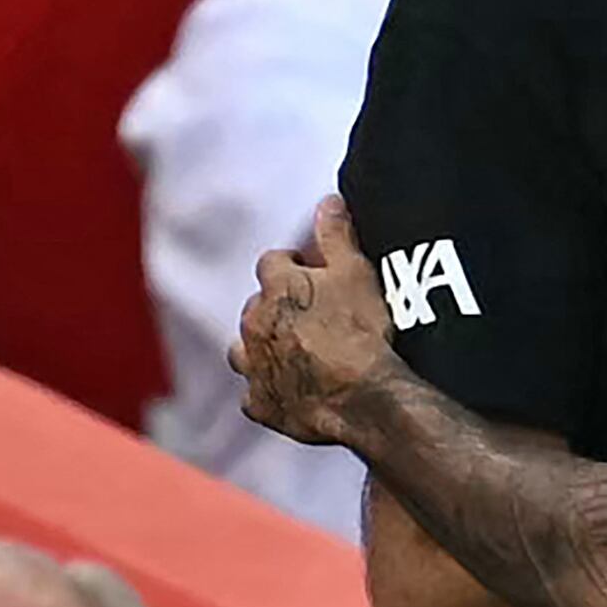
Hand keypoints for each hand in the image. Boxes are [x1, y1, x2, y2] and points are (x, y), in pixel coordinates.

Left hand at [233, 196, 399, 445]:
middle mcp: (255, 323)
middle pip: (254, 306)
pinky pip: (253, 396)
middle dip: (274, 308)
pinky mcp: (261, 405)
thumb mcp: (357, 272)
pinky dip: (266, 391)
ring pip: (241, 351)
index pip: (271, 262)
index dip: (291, 266)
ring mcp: (254, 367)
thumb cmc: (363, 332)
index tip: (311, 273)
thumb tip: (327, 201)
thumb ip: (337, 235)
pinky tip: (288, 392)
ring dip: (259, 348)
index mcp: (277, 287)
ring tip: (290, 352)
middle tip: (309, 317)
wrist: (365, 398)